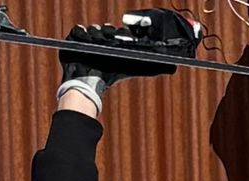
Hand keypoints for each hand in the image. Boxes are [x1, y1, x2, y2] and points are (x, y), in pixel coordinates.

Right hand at [58, 10, 197, 105]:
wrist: (89, 84)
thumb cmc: (112, 76)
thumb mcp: (136, 69)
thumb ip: (154, 68)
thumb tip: (174, 68)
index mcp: (113, 42)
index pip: (117, 31)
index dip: (120, 32)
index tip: (124, 34)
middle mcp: (100, 38)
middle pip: (105, 28)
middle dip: (108, 32)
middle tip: (111, 38)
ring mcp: (87, 39)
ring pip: (92, 28)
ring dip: (96, 33)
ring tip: (98, 40)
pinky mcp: (73, 41)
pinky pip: (77, 30)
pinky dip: (82, 33)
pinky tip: (86, 39)